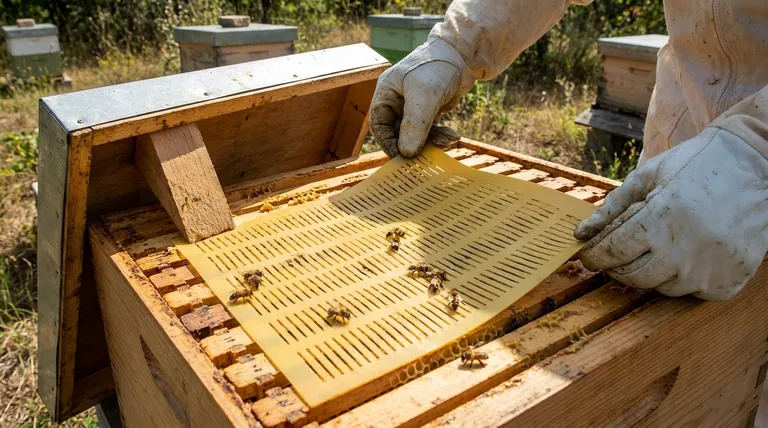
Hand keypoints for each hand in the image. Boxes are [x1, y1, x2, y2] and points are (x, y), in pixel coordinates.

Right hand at [370, 38, 474, 157]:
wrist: (463, 56)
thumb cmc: (437, 68)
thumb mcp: (424, 97)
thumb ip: (414, 125)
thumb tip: (406, 153)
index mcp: (386, 93)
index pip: (379, 125)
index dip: (388, 143)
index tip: (402, 158)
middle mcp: (396, 101)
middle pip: (398, 133)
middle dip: (415, 144)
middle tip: (428, 156)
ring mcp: (412, 107)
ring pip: (416, 134)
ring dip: (431, 141)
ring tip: (448, 142)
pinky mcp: (428, 111)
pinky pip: (429, 130)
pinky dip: (439, 135)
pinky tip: (453, 136)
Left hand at [575, 128, 767, 299]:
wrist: (757, 167)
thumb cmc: (697, 165)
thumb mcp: (649, 176)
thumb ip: (613, 207)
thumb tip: (582, 232)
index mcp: (660, 219)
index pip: (612, 252)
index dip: (594, 256)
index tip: (588, 254)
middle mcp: (683, 251)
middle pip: (632, 277)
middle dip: (617, 267)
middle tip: (617, 254)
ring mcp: (708, 271)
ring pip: (661, 287)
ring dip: (652, 271)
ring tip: (662, 245)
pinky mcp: (728, 283)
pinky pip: (693, 292)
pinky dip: (684, 276)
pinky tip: (690, 252)